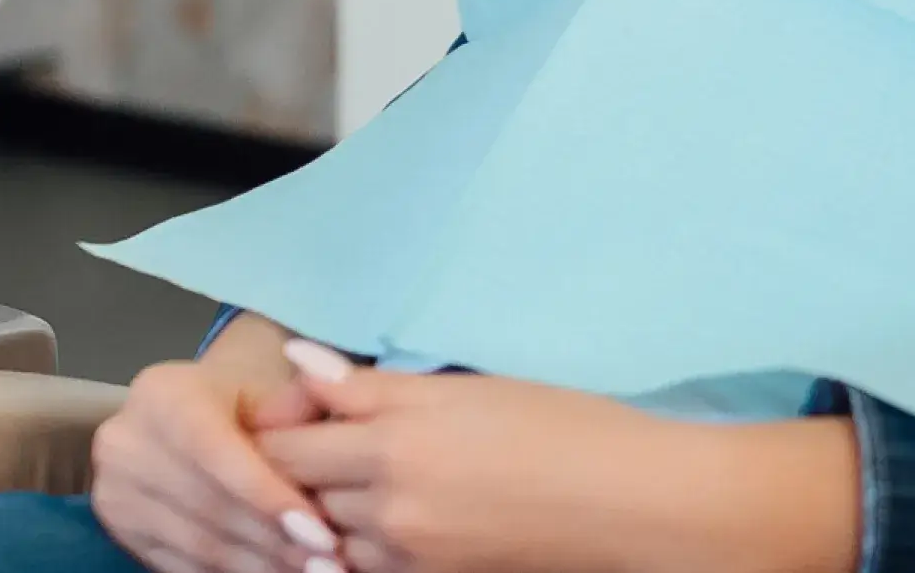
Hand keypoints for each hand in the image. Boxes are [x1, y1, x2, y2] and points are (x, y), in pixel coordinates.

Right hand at [90, 349, 336, 572]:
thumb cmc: (232, 409)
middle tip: (329, 563)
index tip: (319, 530)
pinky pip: (184, 567)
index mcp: (160, 395)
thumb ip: (292, 402)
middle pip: (209, 504)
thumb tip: (328, 394)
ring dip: (261, 566)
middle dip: (275, 540)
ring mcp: (115, 492)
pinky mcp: (121, 533)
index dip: (267, 494)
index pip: (215, 451)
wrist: (178, 427)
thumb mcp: (260, 393)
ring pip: (199, 544)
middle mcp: (125, 442)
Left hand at [255, 344, 858, 572]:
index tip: (307, 406)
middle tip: (329, 440)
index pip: (283, 440)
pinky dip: (364, 543)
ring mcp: (409, 554)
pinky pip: (367, 565)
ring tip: (365, 480)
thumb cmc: (560, 426)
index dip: (284, 420)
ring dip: (329, 508)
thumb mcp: (464, 389)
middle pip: (296, 488)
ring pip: (327, 533)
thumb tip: (297, 362)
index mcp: (392, 443)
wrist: (631, 502)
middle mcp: (388, 506)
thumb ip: (372, 386)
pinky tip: (396, 518)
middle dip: (299, 465)